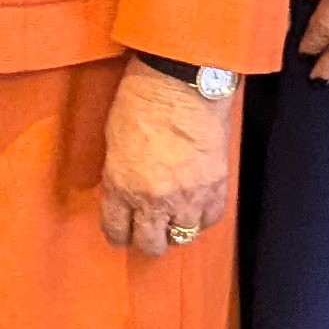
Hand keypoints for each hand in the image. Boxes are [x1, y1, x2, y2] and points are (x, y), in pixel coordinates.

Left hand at [98, 59, 234, 256]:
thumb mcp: (114, 142)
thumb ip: (119, 174)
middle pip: (151, 243)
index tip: (122, 232)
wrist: (181, 84)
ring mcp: (187, 197)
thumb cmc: (140, 102)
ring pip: (183, 237)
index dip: (118, 234)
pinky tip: (196, 208)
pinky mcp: (215, 187)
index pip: (116, 230)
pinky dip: (202, 217)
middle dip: (148, 239)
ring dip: (177, 229)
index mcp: (121, 187)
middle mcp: (153, 200)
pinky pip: (209, 220)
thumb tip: (123, 192)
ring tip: (175, 218)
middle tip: (150, 230)